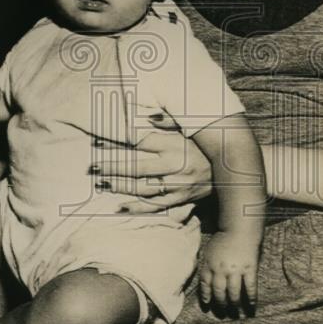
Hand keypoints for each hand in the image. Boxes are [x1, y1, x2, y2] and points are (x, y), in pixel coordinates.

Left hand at [89, 113, 212, 213]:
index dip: (117, 142)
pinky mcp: (180, 200)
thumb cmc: (202, 146)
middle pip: (137, 167)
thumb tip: (146, 115)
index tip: (97, 142)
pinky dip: (136, 208)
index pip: (139, 142)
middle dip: (113, 166)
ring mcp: (177, 186)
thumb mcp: (188, 128)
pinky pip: (155, 206)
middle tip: (93, 166)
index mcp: (174, 145)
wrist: (230, 171)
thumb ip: (166, 121)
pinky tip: (118, 207)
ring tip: (101, 183)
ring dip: (120, 186)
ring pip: (143, 188)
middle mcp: (175, 166)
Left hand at [198, 228, 262, 311]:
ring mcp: (236, 270)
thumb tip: (206, 280)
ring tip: (236, 312)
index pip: (205, 285)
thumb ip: (207, 265)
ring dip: (234, 304)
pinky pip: (250, 287)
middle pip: (219, 292)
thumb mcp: (209, 251)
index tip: (207, 305)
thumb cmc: (223, 238)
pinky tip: (251, 306)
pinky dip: (251, 298)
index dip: (206, 296)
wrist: (240, 229)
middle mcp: (221, 270)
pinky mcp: (250, 269)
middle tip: (224, 312)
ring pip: (234, 293)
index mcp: (209, 265)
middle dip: (221, 304)